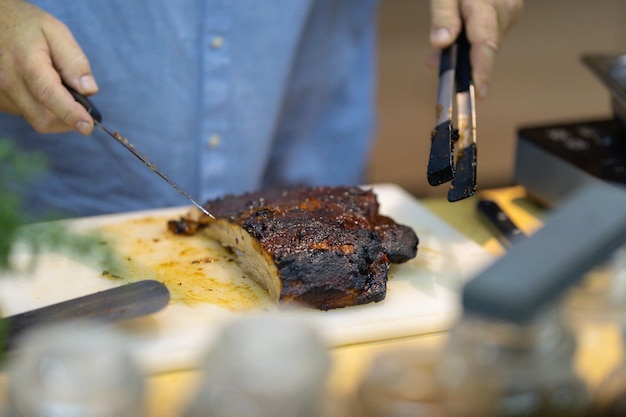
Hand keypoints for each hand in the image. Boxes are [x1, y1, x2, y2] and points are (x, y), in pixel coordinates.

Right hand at [0, 0, 97, 134]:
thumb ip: (74, 61)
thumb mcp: (56, 32)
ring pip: (34, 118)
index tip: (87, 126)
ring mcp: (0, 94)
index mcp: (26, 64)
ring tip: (58, 87)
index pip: (48, 95)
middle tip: (83, 110)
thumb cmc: (26, 25)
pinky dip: (41, 108)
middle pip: (43, 119)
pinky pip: (25, 113)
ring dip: (54, 113)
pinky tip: (41, 89)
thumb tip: (89, 90)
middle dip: (67, 121)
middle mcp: (8, 83)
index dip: (70, 114)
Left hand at [429, 0, 523, 97]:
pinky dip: (474, 38)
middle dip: (465, 61)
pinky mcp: (511, 9)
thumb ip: (443, 15)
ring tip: (442, 49)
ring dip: (468, 50)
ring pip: (490, 40)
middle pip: (487, 46)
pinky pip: (492, 31)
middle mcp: (506, 7)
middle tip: (436, 65)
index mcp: (487, 4)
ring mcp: (512, 8)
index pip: (486, 44)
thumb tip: (441, 44)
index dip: (482, 71)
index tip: (479, 92)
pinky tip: (458, 35)